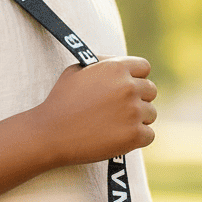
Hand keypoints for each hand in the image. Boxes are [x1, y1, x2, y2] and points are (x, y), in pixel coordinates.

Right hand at [37, 55, 156, 166]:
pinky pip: (149, 135)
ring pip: (151, 114)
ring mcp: (133, 112)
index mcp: (116, 68)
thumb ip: (102, 63)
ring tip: (116, 125)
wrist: (50, 133)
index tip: (128, 87)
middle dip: (139, 98)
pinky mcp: (134, 135)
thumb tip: (119, 63)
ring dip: (138, 119)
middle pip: (151, 90)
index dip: (136, 77)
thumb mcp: (76, 70)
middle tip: (121, 109)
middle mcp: (129, 87)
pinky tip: (119, 137)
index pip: (144, 67)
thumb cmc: (61, 100)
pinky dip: (136, 138)